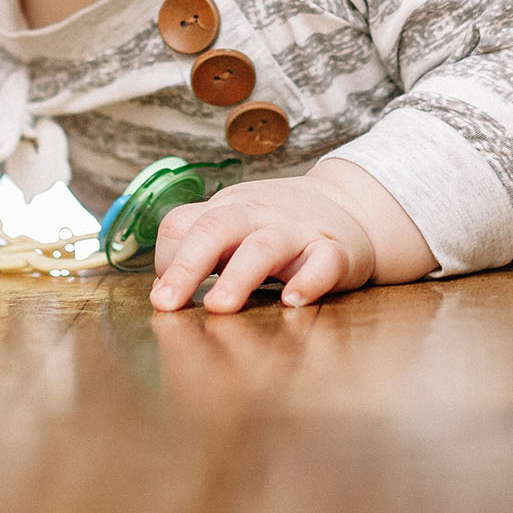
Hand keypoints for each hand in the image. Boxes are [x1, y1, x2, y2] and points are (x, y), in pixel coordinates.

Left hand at [150, 158, 437, 312]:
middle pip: (217, 228)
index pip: (183, 223)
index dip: (167, 258)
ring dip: (239, 276)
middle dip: (188, 265)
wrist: (351, 206)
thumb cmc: (278, 225)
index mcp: (227, 210)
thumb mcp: (235, 225)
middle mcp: (258, 216)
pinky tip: (293, 301)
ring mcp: (297, 232)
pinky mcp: (336, 251)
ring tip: (218, 306)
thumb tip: (161, 292)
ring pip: (265, 246)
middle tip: (167, 303)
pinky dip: (309, 280)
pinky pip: (324, 262)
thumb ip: (198, 251)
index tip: (163, 296)